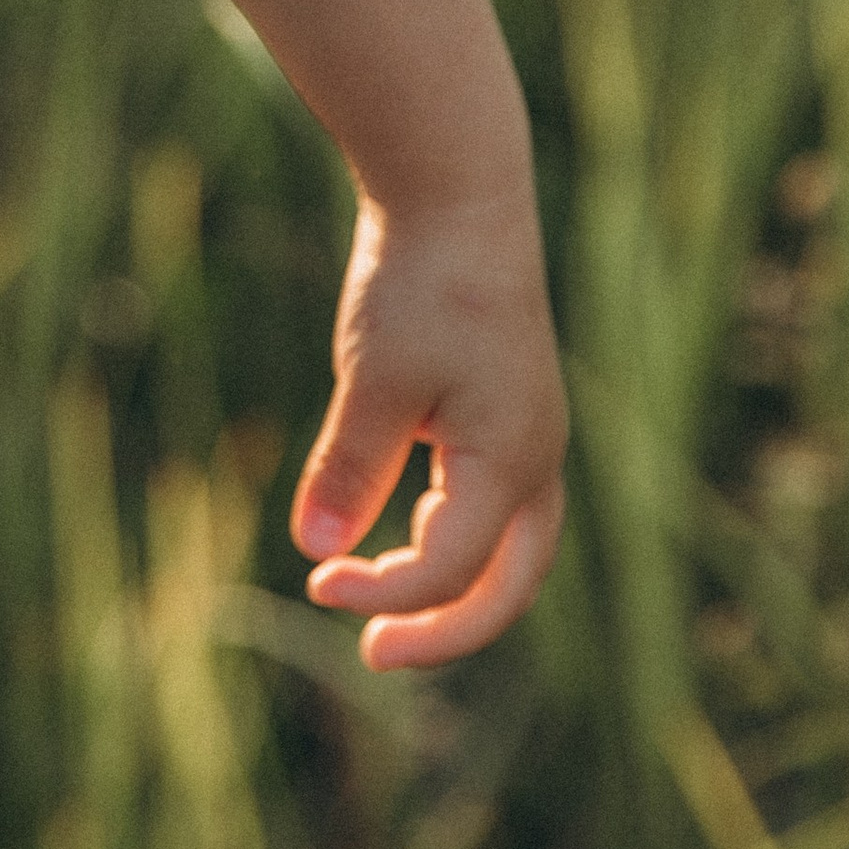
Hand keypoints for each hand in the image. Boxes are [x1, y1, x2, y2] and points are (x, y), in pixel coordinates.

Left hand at [194, 0, 567, 669]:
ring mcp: (531, 435)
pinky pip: (499, 505)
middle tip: (373, 653)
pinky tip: (401, 524)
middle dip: (445, 630)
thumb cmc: (421, 284)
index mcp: (510, 462)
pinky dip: (458, 535)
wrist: (458, 195)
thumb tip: (313, 547)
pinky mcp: (511, 410)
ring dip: (456, 587)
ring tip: (385, 598)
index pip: (449, 569)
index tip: (315, 581)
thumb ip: (350, 468)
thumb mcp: (375, 378)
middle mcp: (536, 459)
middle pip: (510, 585)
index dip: (381, 593)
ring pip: (514, 549)